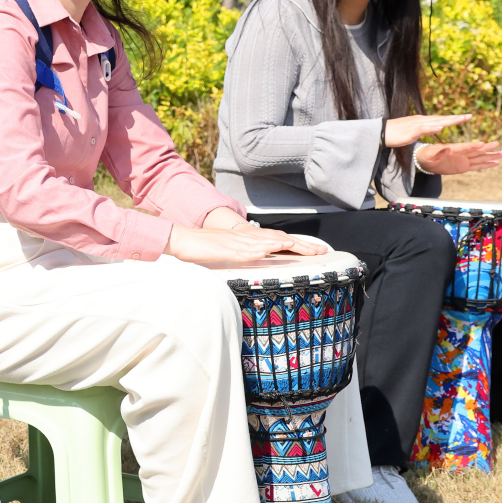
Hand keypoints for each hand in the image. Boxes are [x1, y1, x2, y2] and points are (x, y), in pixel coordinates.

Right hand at [165, 223, 324, 266]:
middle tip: (321, 250)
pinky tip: (270, 251)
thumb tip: (253, 264)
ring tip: (304, 249)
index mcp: (246, 239)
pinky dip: (258, 250)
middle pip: (277, 240)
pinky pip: (244, 250)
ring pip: (265, 243)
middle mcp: (244, 238)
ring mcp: (235, 242)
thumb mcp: (224, 254)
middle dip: (301, 245)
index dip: (296, 244)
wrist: (180, 238)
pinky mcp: (224, 249)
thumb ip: (239, 257)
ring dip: (286, 245)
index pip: (276, 240)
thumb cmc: (199, 248)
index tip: (314, 250)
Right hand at [384, 113, 471, 147]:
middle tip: (469, 116)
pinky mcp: (410, 131)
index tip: (465, 117)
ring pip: (435, 122)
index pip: (440, 119)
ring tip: (461, 119)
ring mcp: (416, 125)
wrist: (380, 132)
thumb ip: (422, 130)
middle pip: (441, 119)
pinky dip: (432, 128)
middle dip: (456, 118)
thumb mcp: (412, 132)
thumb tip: (431, 129)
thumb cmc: (394, 133)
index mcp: (422, 121)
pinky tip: (440, 128)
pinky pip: (423, 129)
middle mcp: (421, 120)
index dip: (453, 118)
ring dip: (448, 121)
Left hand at [415, 141, 501, 174]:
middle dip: (488, 149)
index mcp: (454, 149)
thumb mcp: (431, 154)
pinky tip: (496, 163)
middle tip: (498, 144)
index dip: (473, 146)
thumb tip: (446, 149)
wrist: (427, 160)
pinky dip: (487, 165)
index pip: (465, 147)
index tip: (482, 144)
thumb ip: (439, 152)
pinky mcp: (464, 166)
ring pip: (480, 158)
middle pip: (477, 151)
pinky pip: (477, 166)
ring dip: (491, 156)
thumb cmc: (427, 155)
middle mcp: (462, 153)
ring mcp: (464, 160)